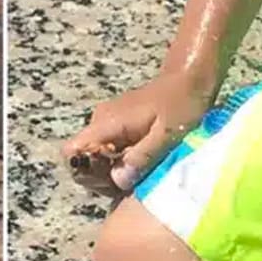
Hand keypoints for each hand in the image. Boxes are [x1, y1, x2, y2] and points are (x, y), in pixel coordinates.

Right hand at [61, 74, 212, 195]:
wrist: (189, 79)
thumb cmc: (181, 103)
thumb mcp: (167, 134)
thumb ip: (142, 157)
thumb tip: (117, 180)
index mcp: (108, 122)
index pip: (72, 151)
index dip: (85, 172)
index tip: (112, 179)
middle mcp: (101, 121)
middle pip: (82, 160)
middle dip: (102, 177)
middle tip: (133, 181)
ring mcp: (108, 124)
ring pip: (96, 158)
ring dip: (114, 172)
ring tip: (141, 174)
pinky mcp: (119, 127)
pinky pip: (109, 152)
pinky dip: (122, 164)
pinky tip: (143, 166)